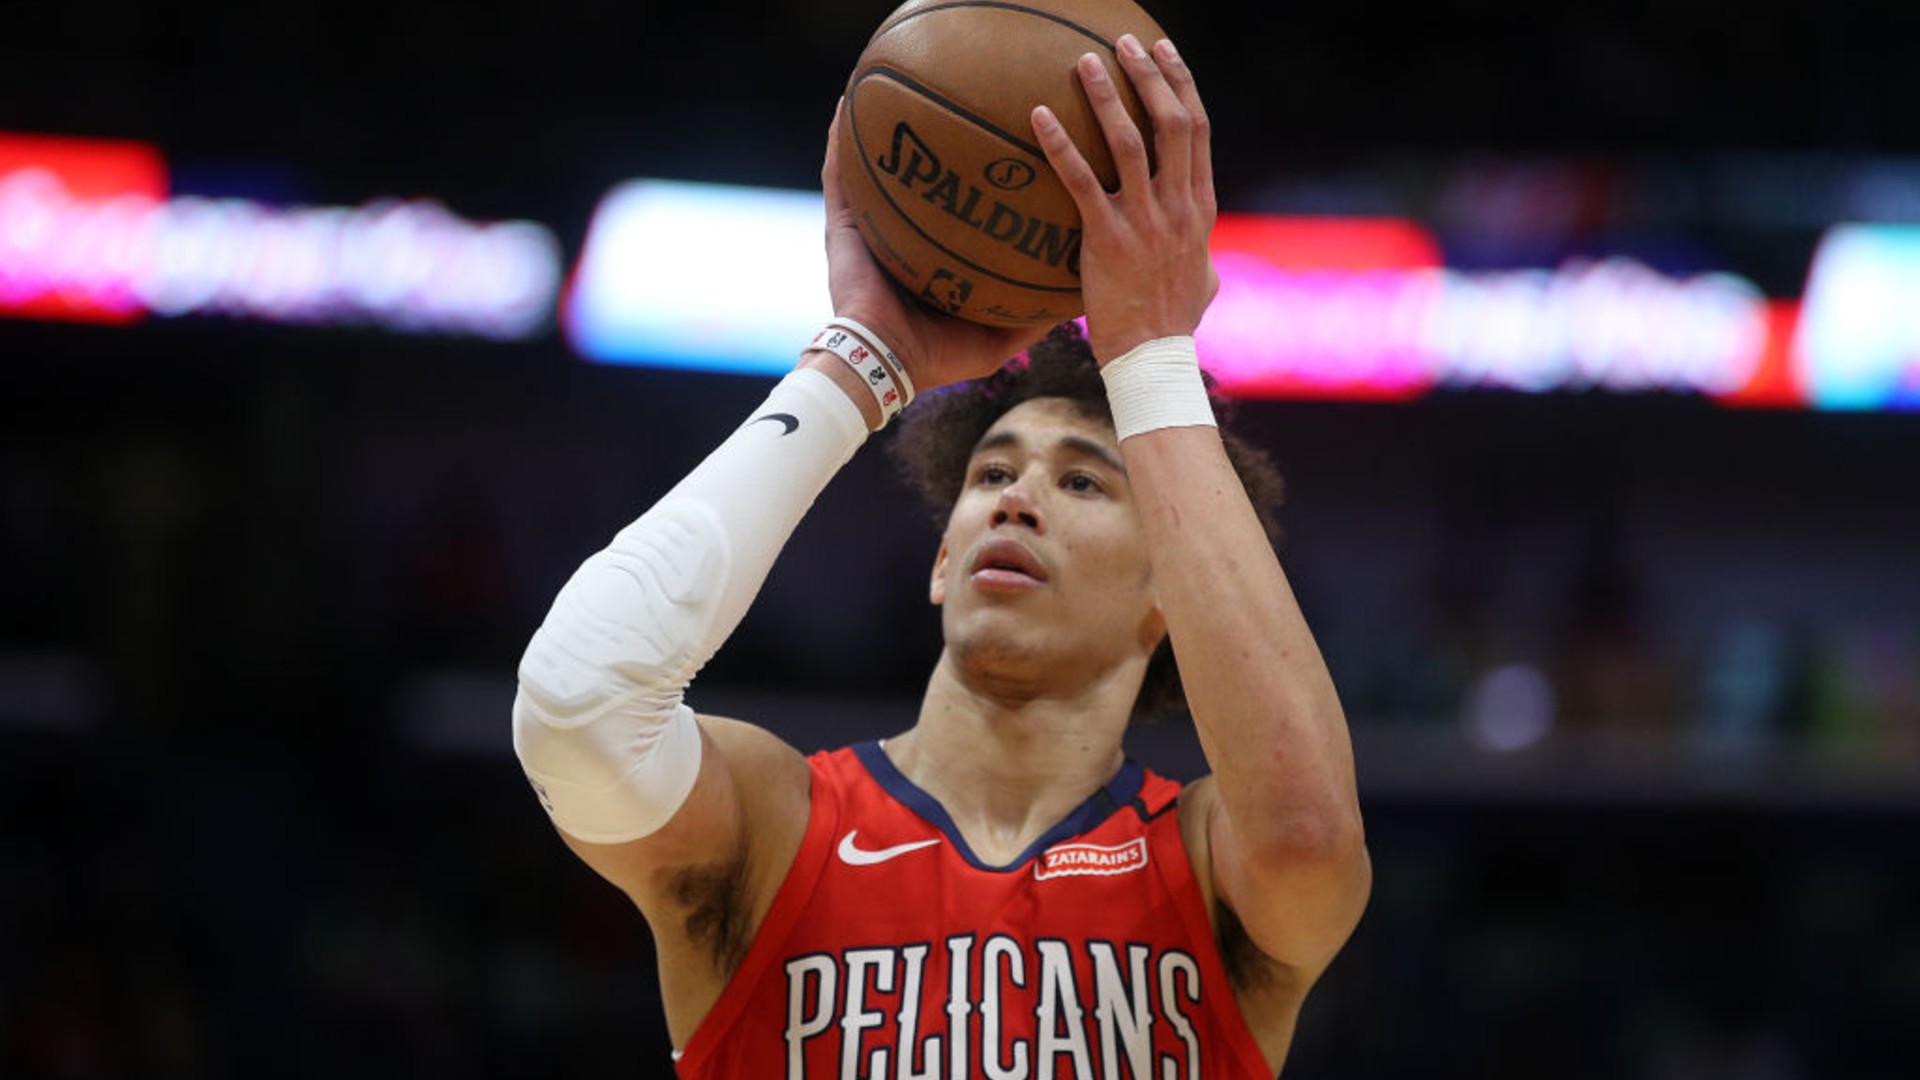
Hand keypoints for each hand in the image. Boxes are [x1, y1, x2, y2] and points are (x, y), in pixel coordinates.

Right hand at [821, 101, 1047, 391]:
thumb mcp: (1002, 337)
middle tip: (966, 93)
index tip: (1014, 136)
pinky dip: (840, 137)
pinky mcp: (842, 226)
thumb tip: (1081, 291)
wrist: (884, 365)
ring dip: (884, 123)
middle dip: (940, 135)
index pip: (963, 205)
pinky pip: (838, 173)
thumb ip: (1037, 315)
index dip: (984, 172)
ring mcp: (872, 226)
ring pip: (878, 163)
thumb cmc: (939, 356)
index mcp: (939, 255)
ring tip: (901, 77)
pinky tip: (849, 101)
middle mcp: (906, 233)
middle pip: (925, 173)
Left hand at [1030, 35, 1218, 362]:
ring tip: (1084, 61)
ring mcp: (1146, 222)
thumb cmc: (1173, 325)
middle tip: (1124, 42)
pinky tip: (1038, 116)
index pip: (1197, 130)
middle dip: (1150, 75)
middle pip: (1171, 122)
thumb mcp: (1203, 281)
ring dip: (1108, 96)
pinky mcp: (1108, 240)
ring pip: (1130, 142)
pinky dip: (1059, 145)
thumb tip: (1202, 250)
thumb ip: (1201, 253)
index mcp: (1200, 208)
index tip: (1165, 52)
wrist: (1153, 359)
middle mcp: (1179, 206)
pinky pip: (1080, 182)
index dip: (1182, 85)